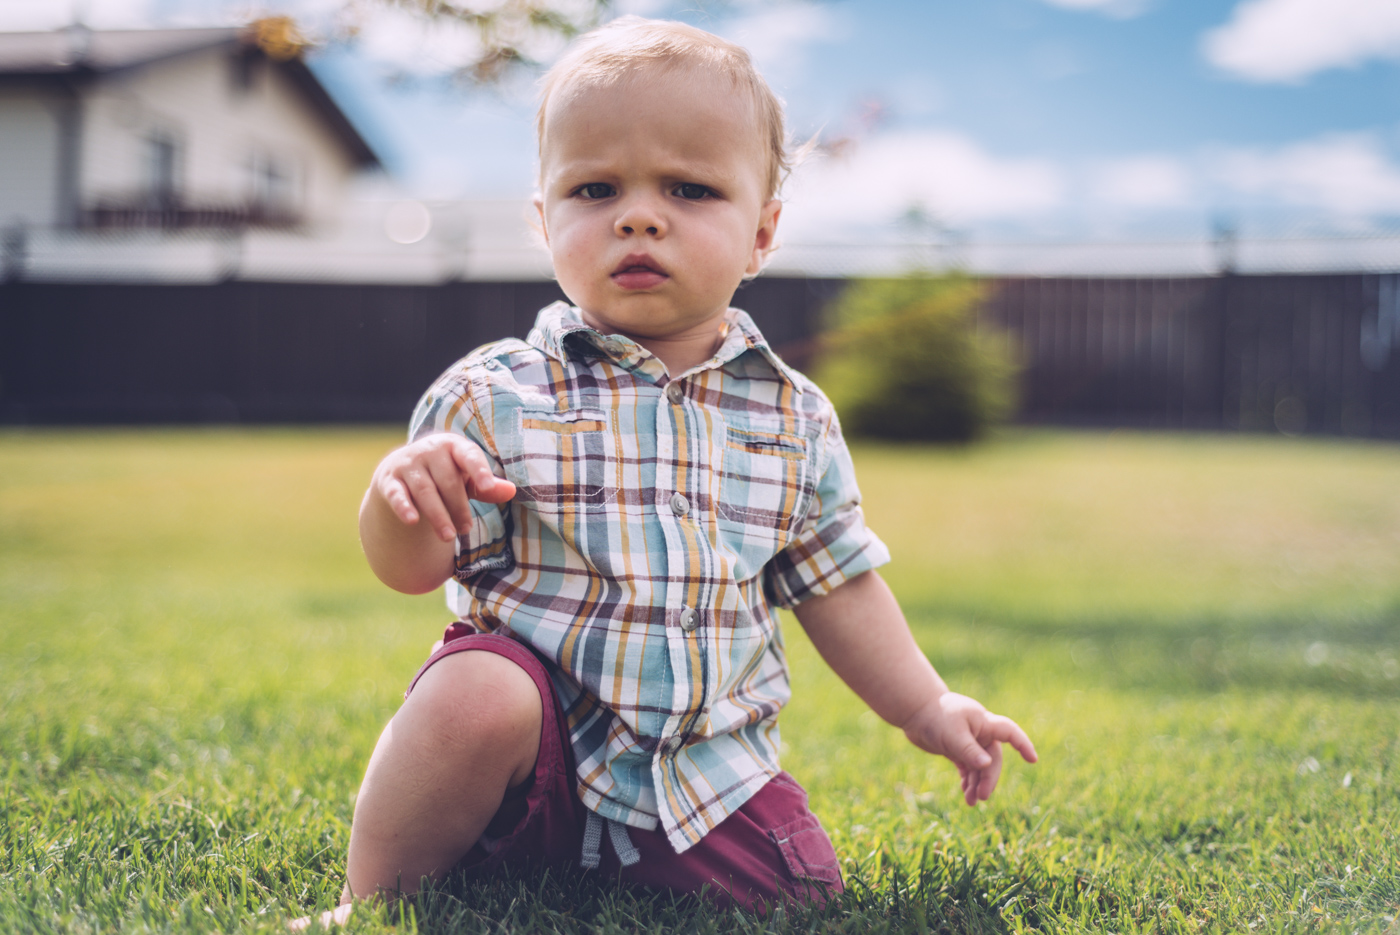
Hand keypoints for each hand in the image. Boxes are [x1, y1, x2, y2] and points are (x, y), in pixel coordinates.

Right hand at [371, 433, 515, 542]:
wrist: (403, 469)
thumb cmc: (445, 474)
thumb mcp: (467, 478)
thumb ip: (487, 486)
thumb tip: (512, 491)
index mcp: (454, 446)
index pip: (468, 456)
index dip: (478, 471)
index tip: (487, 487)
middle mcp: (429, 450)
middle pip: (447, 481)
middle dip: (458, 507)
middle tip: (466, 529)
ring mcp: (408, 464)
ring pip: (425, 491)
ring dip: (437, 515)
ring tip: (449, 537)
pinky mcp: (390, 481)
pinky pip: (397, 494)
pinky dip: (404, 507)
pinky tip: (412, 521)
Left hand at [901, 692, 1036, 805]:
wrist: (913, 709)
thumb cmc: (934, 716)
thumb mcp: (952, 735)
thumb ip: (969, 750)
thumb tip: (987, 765)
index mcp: (984, 722)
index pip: (1009, 732)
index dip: (1022, 745)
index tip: (1032, 760)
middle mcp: (980, 732)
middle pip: (992, 758)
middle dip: (988, 778)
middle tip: (981, 797)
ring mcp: (969, 741)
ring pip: (980, 766)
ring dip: (977, 783)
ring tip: (969, 801)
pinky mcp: (957, 748)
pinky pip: (968, 767)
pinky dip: (968, 779)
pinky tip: (964, 791)